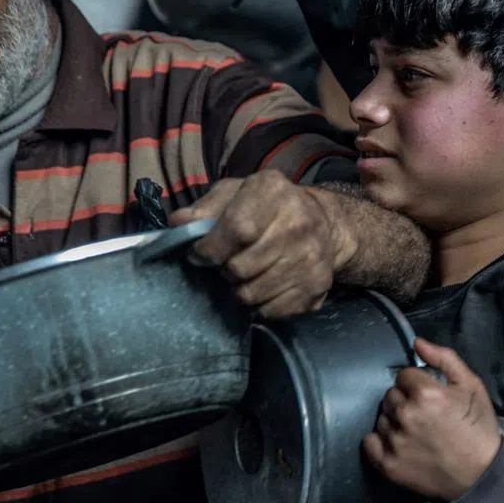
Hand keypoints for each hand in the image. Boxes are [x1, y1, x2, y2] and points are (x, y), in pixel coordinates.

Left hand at [169, 170, 349, 318]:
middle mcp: (299, 222)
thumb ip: (205, 208)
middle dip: (224, 270)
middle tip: (227, 263)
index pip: (237, 228)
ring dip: (239, 289)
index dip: (210, 248)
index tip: (200, 254)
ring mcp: (311, 257)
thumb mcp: (235, 193)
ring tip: (245, 274)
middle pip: (241, 267)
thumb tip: (178, 224)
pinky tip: (263, 286)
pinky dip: (258, 305)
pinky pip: (269, 311)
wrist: (325, 224)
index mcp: (274, 191)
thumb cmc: (267, 207)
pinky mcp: (317, 286)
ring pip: (251, 294)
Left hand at [362, 338, 501, 502]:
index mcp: (425, 393)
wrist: (482, 475)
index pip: (404, 375)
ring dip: (395, 420)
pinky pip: (370, 442)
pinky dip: (380, 441)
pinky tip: (399, 443)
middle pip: (391, 395)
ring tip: (417, 432)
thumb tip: (417, 343)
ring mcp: (395, 441)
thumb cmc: (478, 428)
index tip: (430, 396)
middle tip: (425, 415)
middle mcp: (406, 416)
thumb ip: (444, 358)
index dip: (417, 383)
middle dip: (405, 400)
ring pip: (382, 417)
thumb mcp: (471, 386)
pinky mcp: (389, 464)